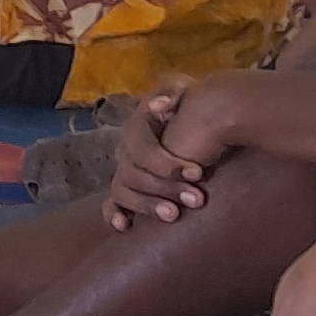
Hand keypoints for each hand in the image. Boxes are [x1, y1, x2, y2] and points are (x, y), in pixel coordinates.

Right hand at [102, 84, 236, 231]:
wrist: (202, 118)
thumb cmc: (192, 106)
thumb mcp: (183, 89)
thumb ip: (173, 92)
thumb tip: (161, 105)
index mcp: (136, 128)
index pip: (142, 149)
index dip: (167, 163)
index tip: (198, 173)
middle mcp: (126, 150)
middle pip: (135, 174)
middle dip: (167, 188)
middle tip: (197, 199)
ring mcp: (125, 171)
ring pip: (124, 191)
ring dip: (148, 204)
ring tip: (174, 215)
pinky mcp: (128, 189)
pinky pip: (113, 203)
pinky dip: (114, 214)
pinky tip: (125, 226)